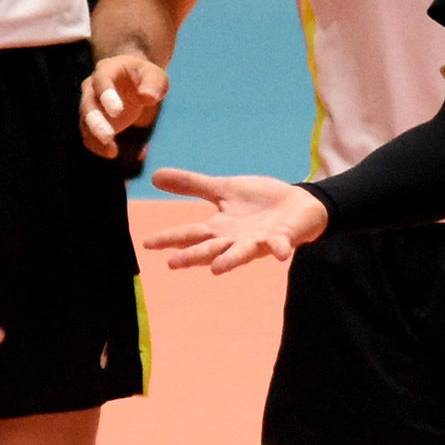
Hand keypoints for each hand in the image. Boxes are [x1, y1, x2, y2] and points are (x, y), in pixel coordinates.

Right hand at [80, 52, 168, 157]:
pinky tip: (112, 153)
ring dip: (95, 137)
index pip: (102, 79)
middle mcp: (92, 86)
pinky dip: (98, 145)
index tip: (117, 112)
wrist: (132, 81)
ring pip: (85, 121)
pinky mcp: (92, 120)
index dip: (106, 95)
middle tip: (107, 136)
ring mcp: (90, 104)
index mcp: (108, 69)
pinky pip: (89, 134)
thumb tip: (147, 97)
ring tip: (111, 152)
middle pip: (88, 103)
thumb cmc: (145, 76)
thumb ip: (153, 84)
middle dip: (96, 121)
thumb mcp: (155, 76)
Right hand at [142, 167, 327, 273]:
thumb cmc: (259, 201)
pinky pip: (281, 245)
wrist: (297, 203)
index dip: (170, 238)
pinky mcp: (283, 238)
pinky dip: (280, 249)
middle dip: (193, 256)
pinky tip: (281, 253)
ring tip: (215, 269)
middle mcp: (236, 240)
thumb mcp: (223, 189)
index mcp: (220, 228)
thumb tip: (155, 176)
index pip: (190, 234)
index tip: (147, 244)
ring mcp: (259, 241)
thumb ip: (191, 185)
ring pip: (241, 253)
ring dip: (230, 260)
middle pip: (211, 249)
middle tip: (173, 263)